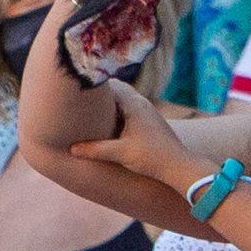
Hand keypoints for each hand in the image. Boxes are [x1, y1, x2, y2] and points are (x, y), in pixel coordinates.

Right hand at [70, 80, 206, 191]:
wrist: (179, 166)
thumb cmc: (152, 157)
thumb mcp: (120, 153)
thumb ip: (94, 149)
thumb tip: (71, 149)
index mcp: (134, 104)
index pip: (109, 84)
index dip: (92, 85)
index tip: (75, 88)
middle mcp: (142, 103)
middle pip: (116, 88)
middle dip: (99, 93)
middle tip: (78, 98)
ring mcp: (148, 111)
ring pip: (124, 98)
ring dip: (109, 102)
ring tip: (90, 110)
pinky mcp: (150, 121)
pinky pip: (130, 107)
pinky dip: (117, 110)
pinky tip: (108, 121)